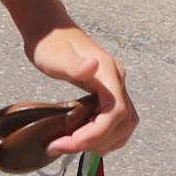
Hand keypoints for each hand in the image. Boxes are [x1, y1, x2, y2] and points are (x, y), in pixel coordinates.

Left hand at [24, 23, 138, 156]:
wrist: (50, 30)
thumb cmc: (49, 43)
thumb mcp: (56, 56)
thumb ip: (74, 65)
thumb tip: (93, 66)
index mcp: (108, 73)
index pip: (116, 113)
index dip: (96, 134)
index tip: (69, 142)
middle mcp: (117, 81)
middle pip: (123, 123)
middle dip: (97, 141)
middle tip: (65, 146)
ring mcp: (115, 87)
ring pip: (125, 124)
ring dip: (105, 141)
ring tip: (76, 146)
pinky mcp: (108, 92)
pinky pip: (117, 121)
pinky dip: (105, 135)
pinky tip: (85, 138)